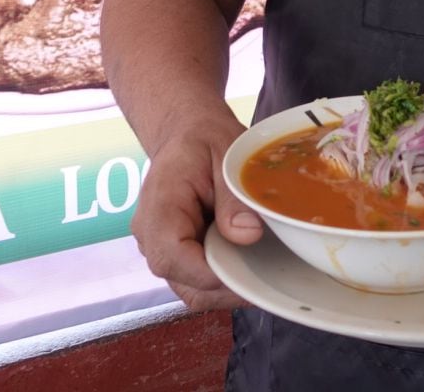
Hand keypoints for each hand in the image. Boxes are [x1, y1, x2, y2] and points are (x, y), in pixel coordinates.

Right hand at [131, 109, 262, 310]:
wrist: (186, 134)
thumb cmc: (203, 138)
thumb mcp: (224, 151)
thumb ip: (232, 195)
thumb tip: (247, 234)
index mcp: (158, 206)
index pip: (171, 257)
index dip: (210, 272)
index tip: (250, 267)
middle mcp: (151, 235)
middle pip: (185, 283)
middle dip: (229, 286)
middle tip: (272, 274)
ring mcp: (162, 248)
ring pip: (194, 290)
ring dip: (231, 286)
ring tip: (267, 270)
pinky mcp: (178, 254)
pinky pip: (200, 280)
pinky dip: (228, 278)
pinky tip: (254, 263)